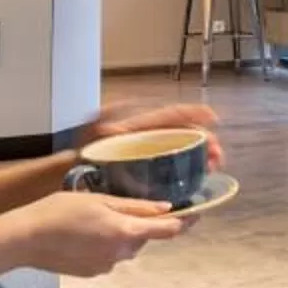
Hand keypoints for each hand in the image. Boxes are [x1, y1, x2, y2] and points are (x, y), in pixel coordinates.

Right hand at [14, 190, 186, 276]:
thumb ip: (134, 206)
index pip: (167, 230)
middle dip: (141, 224)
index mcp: (125, 232)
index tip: (196, 212)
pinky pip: (109, 257)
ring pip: (126, 248)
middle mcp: (121, 254)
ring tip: (96, 219)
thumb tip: (165, 208)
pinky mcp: (93, 273)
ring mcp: (106, 266)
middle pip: (144, 238)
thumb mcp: (98, 200)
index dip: (185, 221)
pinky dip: (105, 245)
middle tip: (123, 207)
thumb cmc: (59, 211)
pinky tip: (85, 235)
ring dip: (122, 234)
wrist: (24, 239)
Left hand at [84, 101, 224, 168]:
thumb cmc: (80, 155)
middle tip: (216, 158)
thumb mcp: (91, 134)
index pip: (171, 115)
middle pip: (184, 133)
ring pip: (183, 150)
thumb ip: (103, 119)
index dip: (193, 113)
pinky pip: (175, 165)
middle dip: (205, 141)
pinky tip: (198, 178)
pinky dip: (190, 169)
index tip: (213, 117)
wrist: (71, 175)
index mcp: (138, 126)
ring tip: (211, 168)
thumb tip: (118, 109)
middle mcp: (147, 137)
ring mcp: (149, 153)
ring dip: (201, 156)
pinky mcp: (149, 169)